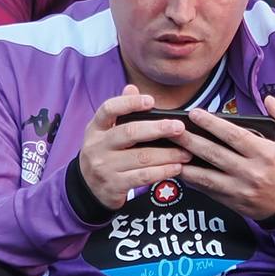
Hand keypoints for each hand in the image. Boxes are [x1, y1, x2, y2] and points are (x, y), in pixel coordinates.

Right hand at [76, 86, 192, 212]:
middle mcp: (97, 146)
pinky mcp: (113, 186)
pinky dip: (163, 171)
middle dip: (158, 129)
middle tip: (180, 128)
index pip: (108, 109)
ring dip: (168, 154)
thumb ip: (121, 111)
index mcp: (96, 128)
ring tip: (185, 152)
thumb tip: (132, 88)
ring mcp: (104, 167)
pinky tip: (176, 167)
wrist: (89, 187)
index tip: (150, 101)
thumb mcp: (106, 132)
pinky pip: (143, 177)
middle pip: (130, 133)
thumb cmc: (105, 153)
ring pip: (142, 157)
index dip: (129, 103)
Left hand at [172, 98, 274, 223]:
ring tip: (169, 151)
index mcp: (266, 154)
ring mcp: (240, 190)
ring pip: (206, 176)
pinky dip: (193, 181)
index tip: (195, 113)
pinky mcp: (233, 202)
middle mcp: (251, 172)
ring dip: (185, 163)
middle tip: (173, 129)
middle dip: (191, 140)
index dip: (212, 123)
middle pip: (214, 154)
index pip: (233, 136)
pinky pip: (209, 190)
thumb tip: (269, 99)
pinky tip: (181, 170)